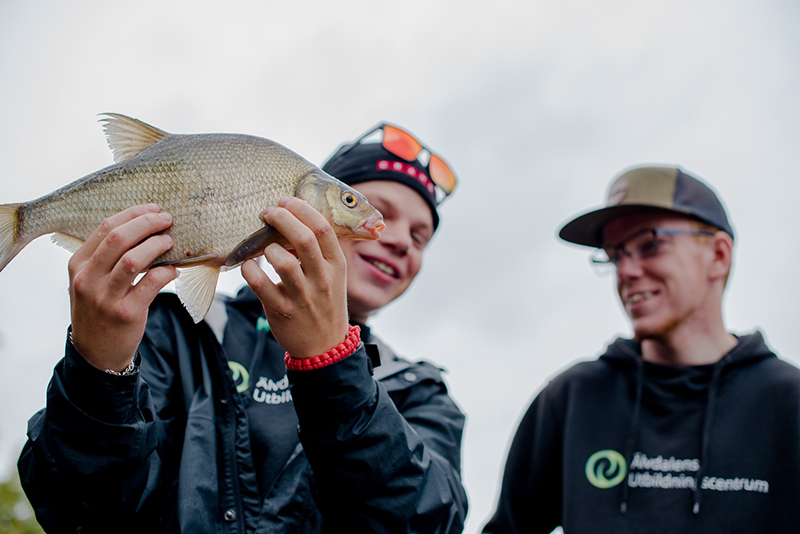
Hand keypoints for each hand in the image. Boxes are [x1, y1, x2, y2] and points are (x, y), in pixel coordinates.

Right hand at [69, 204, 176, 371]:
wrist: (95, 352)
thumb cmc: (98, 309)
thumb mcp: (90, 280)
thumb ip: (107, 257)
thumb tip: (142, 227)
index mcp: (78, 265)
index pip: (105, 228)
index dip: (133, 214)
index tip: (153, 209)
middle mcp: (87, 279)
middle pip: (118, 239)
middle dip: (147, 224)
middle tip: (167, 220)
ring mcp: (105, 297)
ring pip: (133, 260)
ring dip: (156, 246)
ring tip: (170, 242)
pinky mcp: (125, 313)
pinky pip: (150, 284)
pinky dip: (165, 272)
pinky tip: (173, 269)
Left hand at [241, 197, 348, 358]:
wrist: (325, 346)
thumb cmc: (325, 303)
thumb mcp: (333, 276)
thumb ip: (319, 251)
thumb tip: (295, 219)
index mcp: (335, 265)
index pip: (322, 228)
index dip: (301, 209)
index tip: (286, 201)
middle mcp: (321, 279)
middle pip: (303, 238)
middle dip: (281, 218)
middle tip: (268, 212)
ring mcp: (302, 296)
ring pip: (281, 261)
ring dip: (267, 248)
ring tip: (263, 247)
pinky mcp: (282, 311)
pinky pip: (260, 284)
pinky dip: (250, 270)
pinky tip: (248, 265)